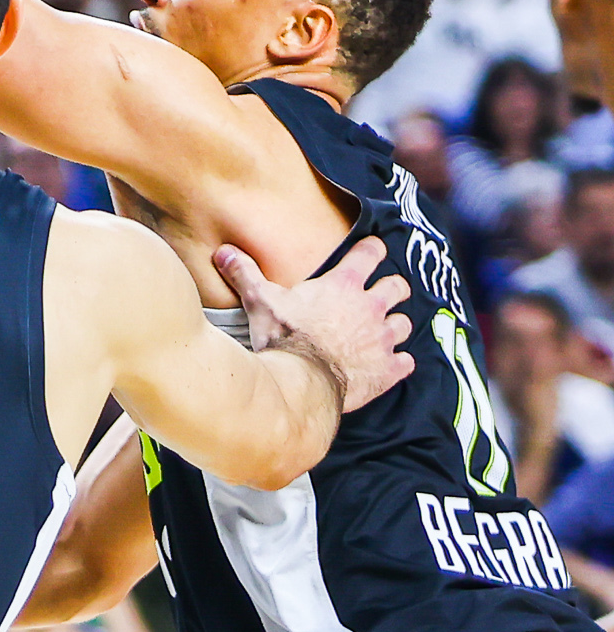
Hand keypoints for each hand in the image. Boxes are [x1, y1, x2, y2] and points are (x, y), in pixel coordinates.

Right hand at [216, 237, 413, 412]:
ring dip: (395, 325)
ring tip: (383, 330)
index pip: (370, 253)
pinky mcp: (387, 370)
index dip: (372, 249)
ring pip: (404, 324)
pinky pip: (405, 362)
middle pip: (397, 287)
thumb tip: (224, 252)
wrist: (300, 381)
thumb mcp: (260, 301)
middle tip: (382, 292)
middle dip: (392, 288)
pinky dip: (399, 362)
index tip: (371, 251)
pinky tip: (389, 363)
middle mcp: (370, 308)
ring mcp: (382, 340)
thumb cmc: (283, 337)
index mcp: (343, 285)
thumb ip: (245, 274)